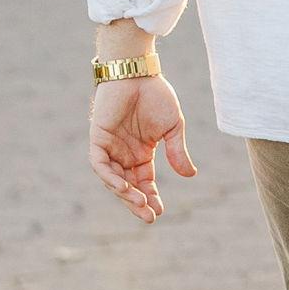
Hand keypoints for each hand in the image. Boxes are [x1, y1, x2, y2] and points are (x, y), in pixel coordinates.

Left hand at [89, 75, 196, 222]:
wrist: (138, 72)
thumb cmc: (156, 95)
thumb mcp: (173, 127)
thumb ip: (177, 151)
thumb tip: (190, 175)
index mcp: (142, 153)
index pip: (144, 182)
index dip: (151, 198)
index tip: (160, 212)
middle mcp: (124, 154)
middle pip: (128, 186)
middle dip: (137, 203)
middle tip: (148, 216)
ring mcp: (110, 147)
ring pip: (112, 179)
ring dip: (124, 193)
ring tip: (138, 202)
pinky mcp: (98, 138)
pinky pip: (99, 164)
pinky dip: (109, 177)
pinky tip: (122, 186)